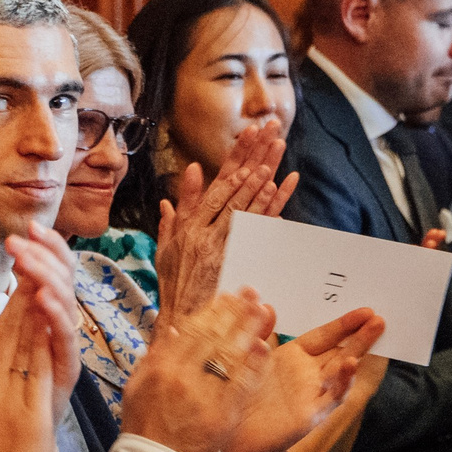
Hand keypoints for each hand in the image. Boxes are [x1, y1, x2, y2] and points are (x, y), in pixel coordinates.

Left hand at [1, 223, 83, 396]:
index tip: (22, 230)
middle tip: (20, 239)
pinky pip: (66, 338)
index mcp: (36, 321)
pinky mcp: (66, 371)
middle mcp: (54, 330)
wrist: (8, 451)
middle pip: (59, 280)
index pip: (44, 274)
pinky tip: (42, 297)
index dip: (38, 250)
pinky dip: (56, 315)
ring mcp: (62, 350)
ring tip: (25, 260)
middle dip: (42, 255)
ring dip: (45, 277)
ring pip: (64, 302)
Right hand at [115, 290, 274, 451]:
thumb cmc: (144, 425)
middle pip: (215, 337)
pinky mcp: (224, 414)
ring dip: (249, 330)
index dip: (212, 311)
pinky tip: (264, 347)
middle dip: (234, 312)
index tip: (226, 296)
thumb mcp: (137, 386)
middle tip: (251, 294)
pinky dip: (254, 365)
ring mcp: (206, 395)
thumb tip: (175, 330)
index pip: (192, 331)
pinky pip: (242, 385)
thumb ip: (155, 356)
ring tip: (263, 310)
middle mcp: (184, 377)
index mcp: (163, 367)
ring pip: (231, 355)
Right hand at [155, 118, 295, 321]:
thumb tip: (191, 175)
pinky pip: (258, 229)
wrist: (182, 322)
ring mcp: (223, 246)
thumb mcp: (166, 247)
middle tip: (271, 129)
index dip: (235, 156)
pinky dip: (272, 205)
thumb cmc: (174, 285)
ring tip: (278, 148)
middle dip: (254, 155)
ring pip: (247, 203)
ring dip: (265, 173)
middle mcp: (205, 232)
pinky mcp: (237, 261)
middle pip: (235, 186)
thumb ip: (177, 213)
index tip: (249, 133)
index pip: (217, 183)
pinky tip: (284, 184)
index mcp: (189, 226)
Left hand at [223, 308, 384, 451]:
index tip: (364, 311)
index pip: (325, 336)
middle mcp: (309, 374)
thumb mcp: (249, 358)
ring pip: (342, 370)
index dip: (343, 324)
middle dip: (360, 334)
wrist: (233, 435)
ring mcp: (313, 393)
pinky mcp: (311, 414)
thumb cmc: (241, 396)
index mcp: (295, 357)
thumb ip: (260, 332)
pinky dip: (343, 381)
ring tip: (374, 332)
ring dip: (358, 351)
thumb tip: (268, 305)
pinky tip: (350, 365)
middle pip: (340, 349)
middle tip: (380, 317)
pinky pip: (332, 397)